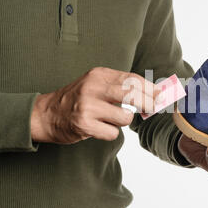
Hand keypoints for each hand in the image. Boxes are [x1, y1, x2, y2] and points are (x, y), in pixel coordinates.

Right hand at [31, 67, 159, 143]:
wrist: (46, 114)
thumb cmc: (77, 99)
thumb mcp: (96, 84)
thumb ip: (120, 87)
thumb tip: (153, 94)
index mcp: (99, 75)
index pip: (132, 79)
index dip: (151, 89)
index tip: (161, 96)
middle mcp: (93, 88)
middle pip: (133, 95)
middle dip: (148, 103)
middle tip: (152, 108)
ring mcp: (88, 107)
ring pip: (125, 118)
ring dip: (122, 122)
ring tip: (109, 119)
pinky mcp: (84, 125)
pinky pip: (113, 133)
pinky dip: (110, 133)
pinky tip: (99, 128)